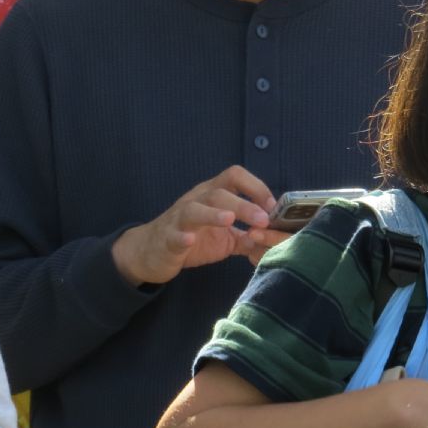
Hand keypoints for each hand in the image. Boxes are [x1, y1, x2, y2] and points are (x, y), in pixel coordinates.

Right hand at [111, 165, 278, 286]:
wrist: (152, 251)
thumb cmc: (194, 238)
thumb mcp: (226, 237)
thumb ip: (249, 235)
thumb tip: (274, 239)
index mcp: (214, 195)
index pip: (235, 176)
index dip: (257, 187)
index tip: (274, 207)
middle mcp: (197, 200)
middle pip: (219, 193)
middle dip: (244, 204)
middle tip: (263, 220)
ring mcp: (180, 218)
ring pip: (194, 209)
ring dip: (213, 214)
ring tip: (229, 220)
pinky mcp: (167, 238)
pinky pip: (173, 234)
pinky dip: (181, 236)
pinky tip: (190, 240)